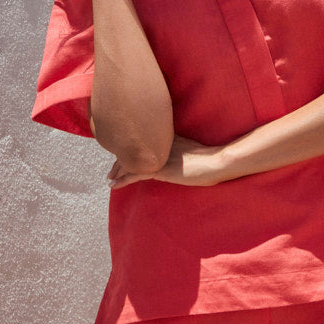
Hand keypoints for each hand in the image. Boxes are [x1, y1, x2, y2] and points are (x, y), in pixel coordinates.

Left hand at [107, 134, 229, 187]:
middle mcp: (157, 144)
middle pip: (131, 150)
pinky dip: (122, 180)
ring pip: (130, 162)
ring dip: (117, 171)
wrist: (214, 162)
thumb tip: (174, 158)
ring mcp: (156, 156)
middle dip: (120, 161)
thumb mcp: (189, 149)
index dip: (128, 150)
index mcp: (164, 138)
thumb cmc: (207, 158)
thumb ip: (178, 150)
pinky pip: (134, 174)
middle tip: (111, 171)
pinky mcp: (158, 168)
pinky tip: (113, 185)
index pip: (140, 142)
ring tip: (110, 179)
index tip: (121, 156)